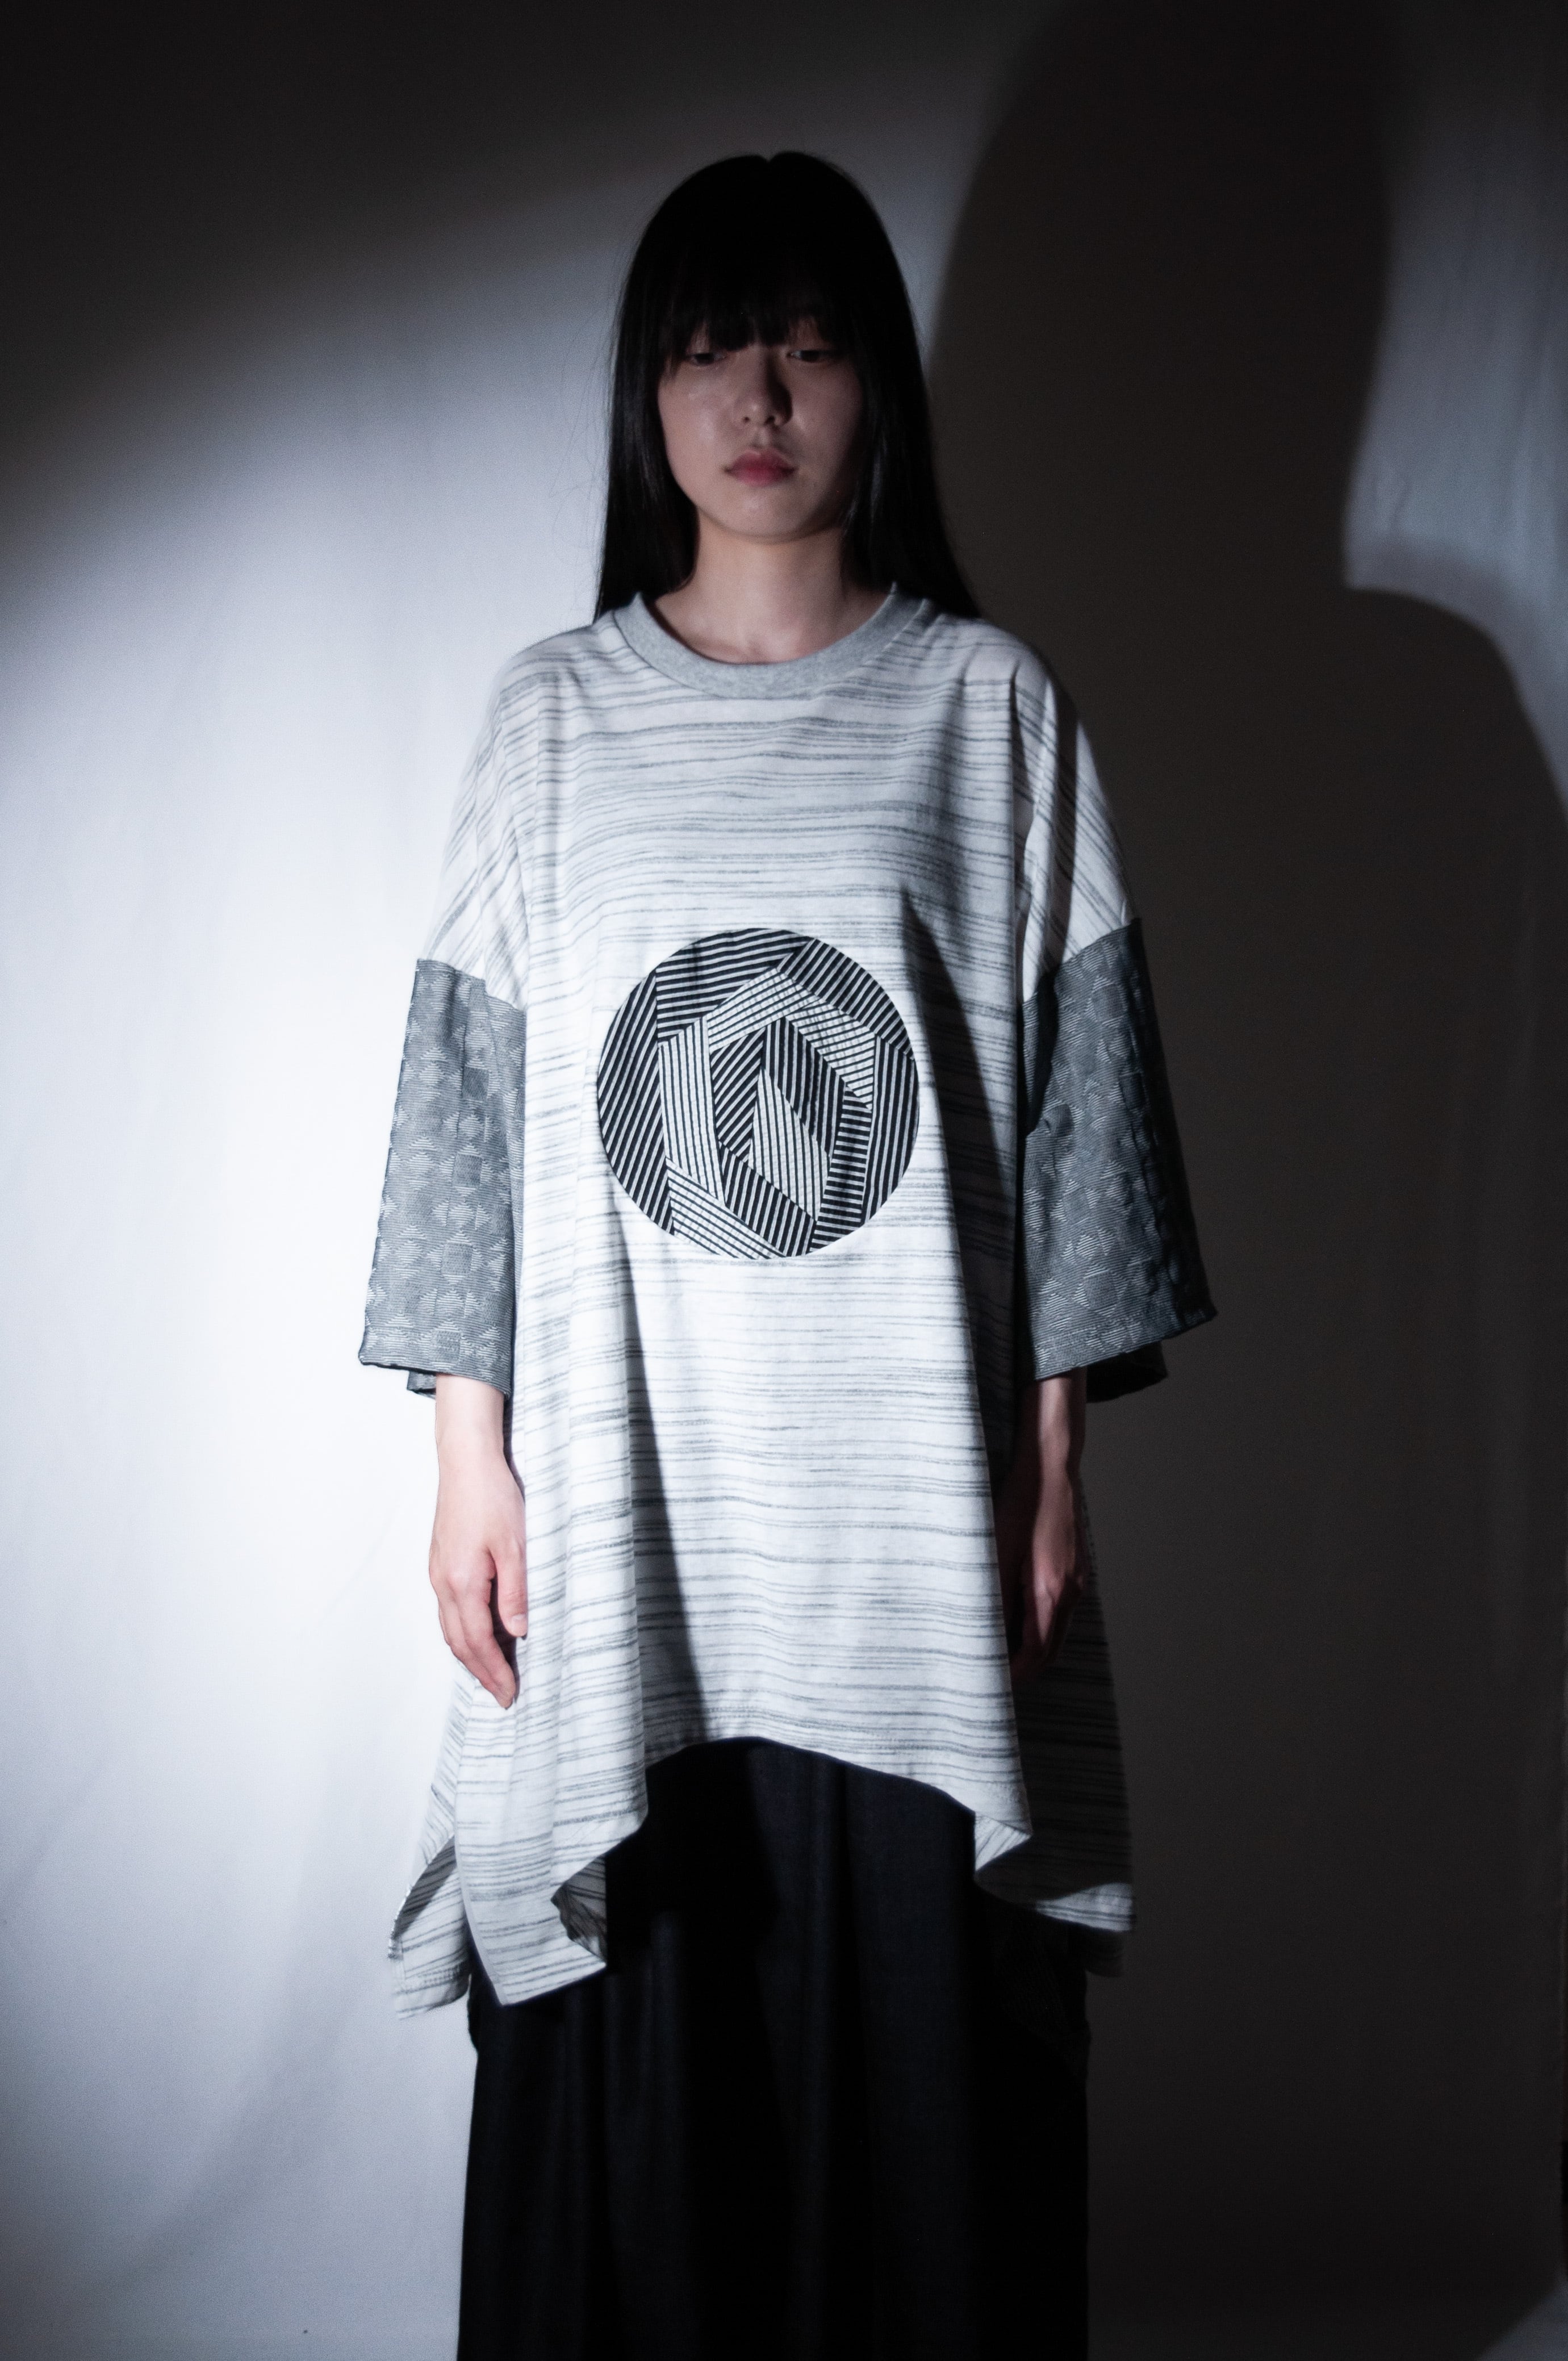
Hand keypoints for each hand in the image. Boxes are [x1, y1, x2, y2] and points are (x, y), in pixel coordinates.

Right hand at [430, 1376, 526, 1707]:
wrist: (466, 1461)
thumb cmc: (492, 1496)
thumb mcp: (515, 1545)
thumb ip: (515, 1592)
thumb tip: (516, 1632)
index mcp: (462, 1582)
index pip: (477, 1642)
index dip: (494, 1672)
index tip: (509, 1694)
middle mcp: (443, 1583)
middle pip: (458, 1642)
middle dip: (481, 1672)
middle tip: (503, 1695)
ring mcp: (438, 1573)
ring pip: (450, 1628)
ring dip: (471, 1654)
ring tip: (494, 1672)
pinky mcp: (441, 1563)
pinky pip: (449, 1610)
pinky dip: (464, 1631)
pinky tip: (482, 1633)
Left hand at [994, 1371, 1086, 1684]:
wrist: (1050, 1467)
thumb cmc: (1021, 1503)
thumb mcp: (996, 1549)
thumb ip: (992, 1594)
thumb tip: (981, 1631)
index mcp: (1049, 1591)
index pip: (1034, 1654)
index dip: (1013, 1676)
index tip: (989, 1685)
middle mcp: (1070, 1591)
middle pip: (1049, 1651)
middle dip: (1022, 1669)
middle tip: (991, 1676)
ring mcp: (1077, 1581)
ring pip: (1056, 1631)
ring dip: (1031, 1647)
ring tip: (997, 1648)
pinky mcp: (1076, 1570)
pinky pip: (1059, 1610)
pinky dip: (1040, 1624)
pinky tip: (1014, 1614)